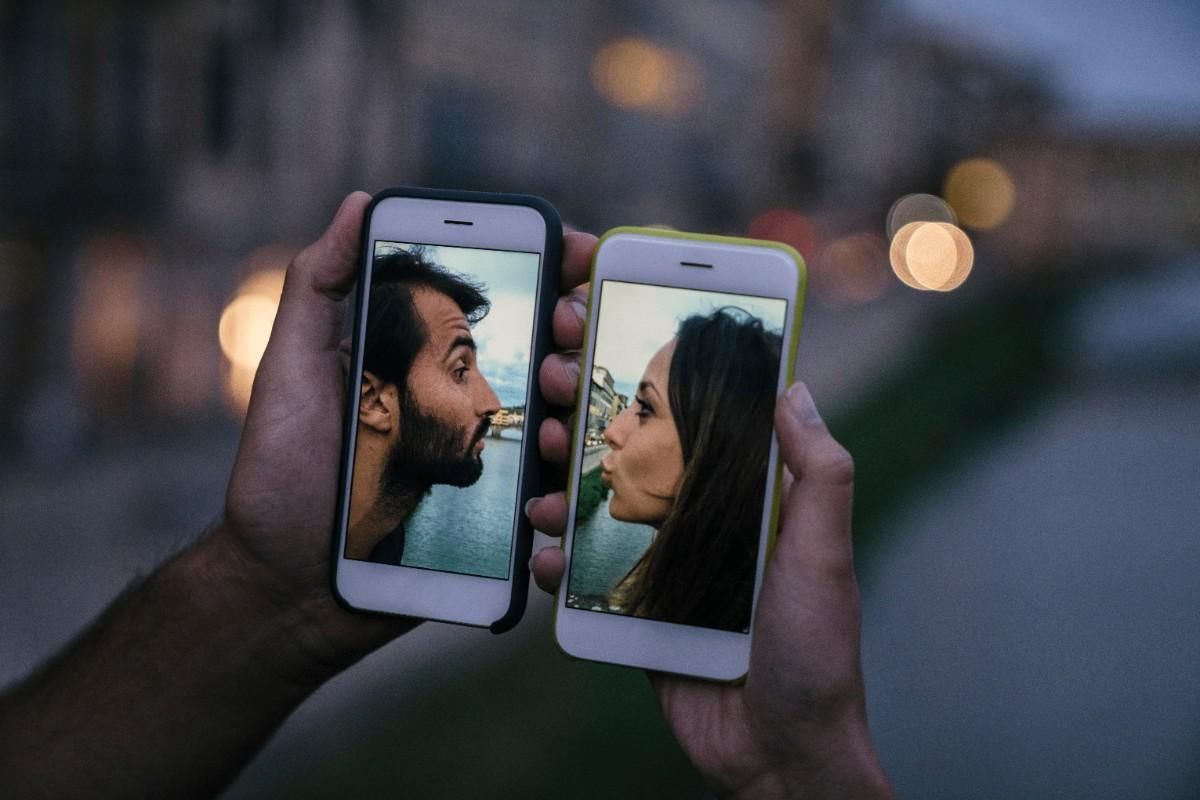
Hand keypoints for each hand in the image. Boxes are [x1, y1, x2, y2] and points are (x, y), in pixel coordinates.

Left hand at [218, 197, 599, 674]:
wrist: (285, 584)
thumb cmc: (283, 471)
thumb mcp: (293, 367)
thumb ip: (321, 285)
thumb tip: (359, 202)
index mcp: (431, 363)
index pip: (508, 305)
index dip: (555, 273)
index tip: (583, 253)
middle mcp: (469, 407)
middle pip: (552, 360)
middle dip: (575, 338)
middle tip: (566, 336)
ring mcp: (489, 468)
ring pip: (565, 431)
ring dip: (576, 415)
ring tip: (552, 424)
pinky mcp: (498, 528)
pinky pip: (551, 511)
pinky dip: (561, 507)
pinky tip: (539, 510)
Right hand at [527, 379, 892, 797]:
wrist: (776, 756)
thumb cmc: (815, 655)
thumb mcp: (824, 558)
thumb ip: (818, 478)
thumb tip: (795, 389)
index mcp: (751, 498)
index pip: (704, 418)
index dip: (663, 371)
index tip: (618, 320)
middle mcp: (704, 521)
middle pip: (641, 449)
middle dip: (594, 408)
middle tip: (557, 376)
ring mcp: (664, 565)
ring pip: (602, 503)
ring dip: (564, 476)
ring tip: (543, 461)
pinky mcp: (632, 611)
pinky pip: (585, 575)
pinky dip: (559, 560)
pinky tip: (547, 552)